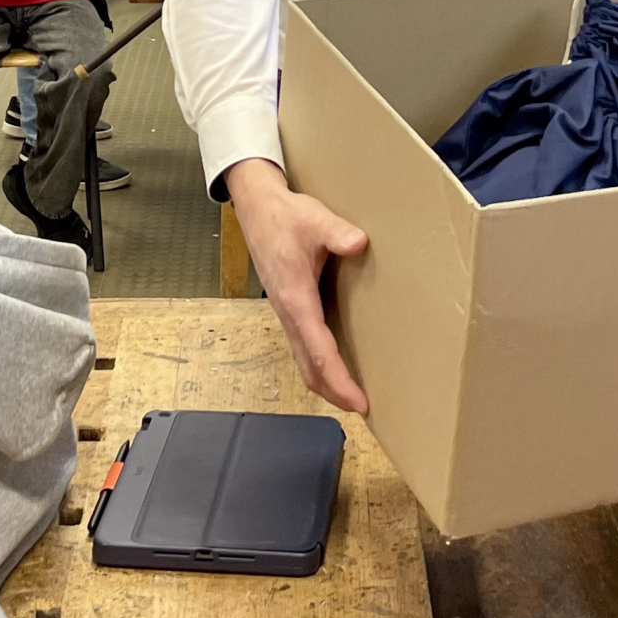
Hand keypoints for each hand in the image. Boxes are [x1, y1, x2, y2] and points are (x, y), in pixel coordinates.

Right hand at [224, 159, 369, 412]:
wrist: (257, 208)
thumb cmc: (286, 216)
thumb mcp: (314, 219)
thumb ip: (337, 232)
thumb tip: (358, 243)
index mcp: (296, 298)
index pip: (319, 350)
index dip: (338, 379)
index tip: (358, 401)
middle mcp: (288, 312)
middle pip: (309, 366)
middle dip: (333, 391)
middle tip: (361, 408)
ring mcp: (286, 312)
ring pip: (303, 359)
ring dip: (325, 381)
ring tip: (351, 396)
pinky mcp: (289, 307)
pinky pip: (302, 346)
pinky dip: (318, 364)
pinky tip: (334, 364)